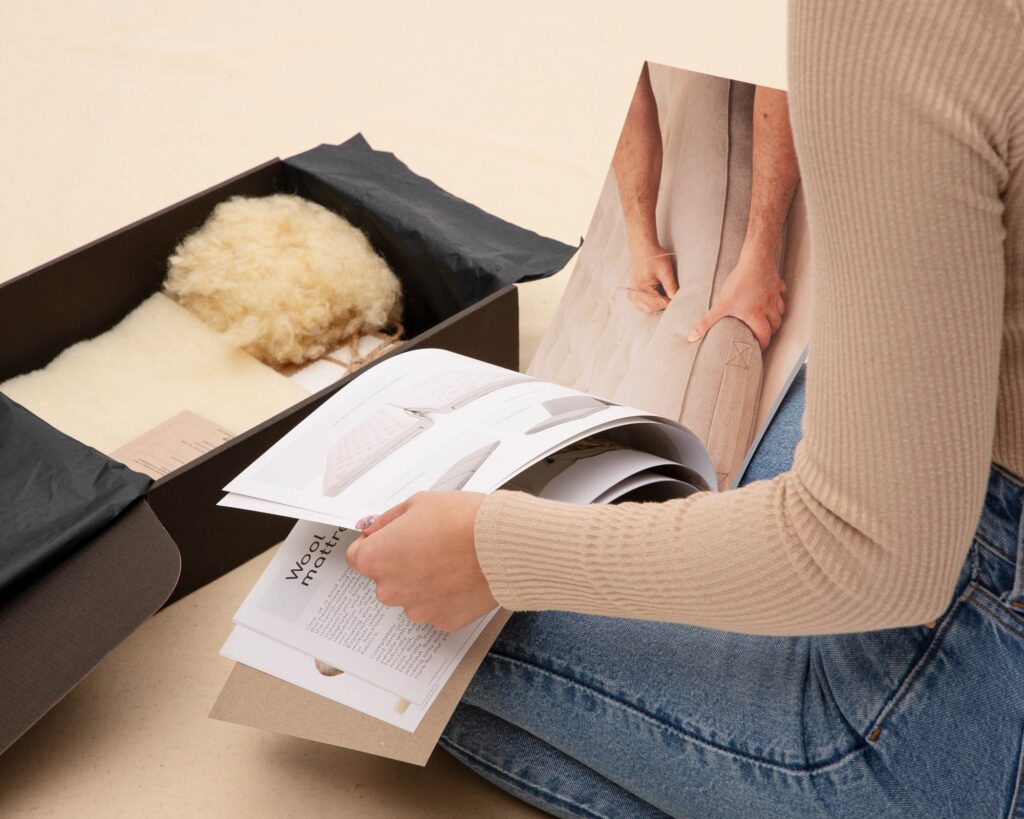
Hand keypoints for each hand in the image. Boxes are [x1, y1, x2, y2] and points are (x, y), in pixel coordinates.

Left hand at [346, 491, 495, 631]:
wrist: (502, 546)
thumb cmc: (463, 521)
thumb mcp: (418, 503)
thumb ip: (387, 520)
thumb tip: (372, 528)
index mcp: (377, 559)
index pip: (357, 555)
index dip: (375, 543)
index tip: (391, 537)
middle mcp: (390, 590)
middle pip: (385, 577)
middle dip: (400, 562)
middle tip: (429, 543)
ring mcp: (416, 609)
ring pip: (411, 594)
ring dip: (422, 580)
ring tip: (450, 558)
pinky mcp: (442, 621)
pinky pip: (435, 606)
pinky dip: (444, 594)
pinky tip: (460, 575)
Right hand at [627, 245, 677, 313]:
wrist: (642, 248)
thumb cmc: (653, 256)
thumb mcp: (665, 270)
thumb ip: (671, 286)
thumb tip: (676, 299)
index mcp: (640, 289)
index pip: (657, 304)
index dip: (669, 301)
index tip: (676, 294)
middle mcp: (633, 295)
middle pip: (652, 309)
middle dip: (663, 303)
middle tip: (670, 292)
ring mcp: (632, 296)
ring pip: (649, 309)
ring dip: (658, 303)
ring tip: (663, 289)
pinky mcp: (633, 295)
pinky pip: (645, 305)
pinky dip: (653, 301)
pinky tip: (658, 291)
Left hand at [688, 247, 784, 349]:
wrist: (755, 258)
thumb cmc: (739, 282)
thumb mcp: (721, 303)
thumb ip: (707, 322)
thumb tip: (692, 336)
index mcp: (756, 315)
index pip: (764, 336)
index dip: (763, 344)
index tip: (759, 348)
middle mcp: (769, 308)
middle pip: (775, 325)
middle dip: (770, 332)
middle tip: (763, 335)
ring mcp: (775, 296)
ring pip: (780, 312)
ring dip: (775, 318)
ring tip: (767, 320)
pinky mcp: (777, 285)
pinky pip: (781, 296)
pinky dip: (777, 301)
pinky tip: (771, 299)